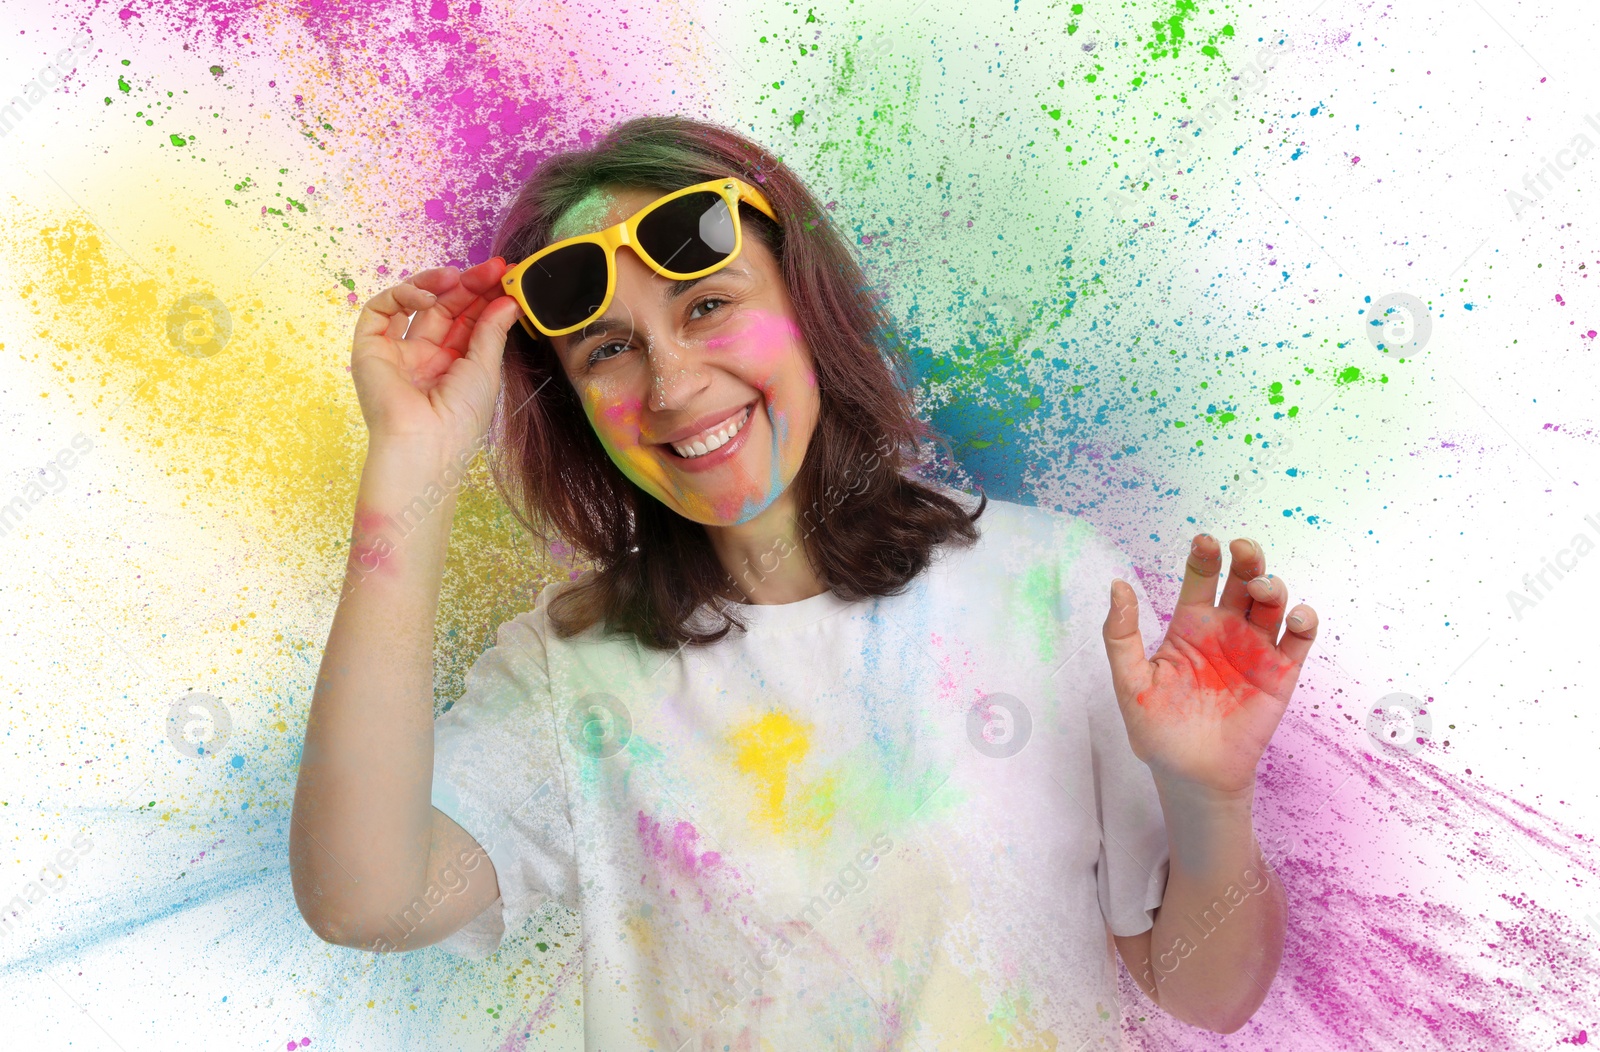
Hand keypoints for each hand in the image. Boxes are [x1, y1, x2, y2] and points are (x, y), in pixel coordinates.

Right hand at [350, 258, 524, 456]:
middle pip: (444, 308)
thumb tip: (508, 301)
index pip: (468, 321)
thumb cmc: (459, 418)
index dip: (484, 297)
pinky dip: (402, 296)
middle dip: (467, 285)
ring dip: (435, 284)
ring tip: (458, 277)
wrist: (424, 444)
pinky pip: (380, 310)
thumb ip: (491, 331)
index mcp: (453, 366)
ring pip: (412, 304)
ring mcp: (397, 352)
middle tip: (492, 268)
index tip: (506, 277)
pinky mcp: (370, 349)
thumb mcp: (484, 369)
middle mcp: (425, 357)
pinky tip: (427, 298)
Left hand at [1101, 536, 1318, 794]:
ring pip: (1272, 604)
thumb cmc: (1157, 728)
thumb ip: (1121, 635)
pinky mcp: (1280, 674)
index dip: (1204, 557)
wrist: (1190, 774)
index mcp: (1190, 625)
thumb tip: (1116, 585)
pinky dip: (1304, 623)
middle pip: (1242, 581)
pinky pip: (1298, 641)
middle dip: (1247, 560)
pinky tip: (1296, 617)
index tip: (1205, 541)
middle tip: (1243, 549)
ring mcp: (1255, 649)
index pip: (1200, 578)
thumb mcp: (1130, 681)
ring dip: (1272, 587)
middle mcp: (1226, 629)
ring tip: (1262, 589)